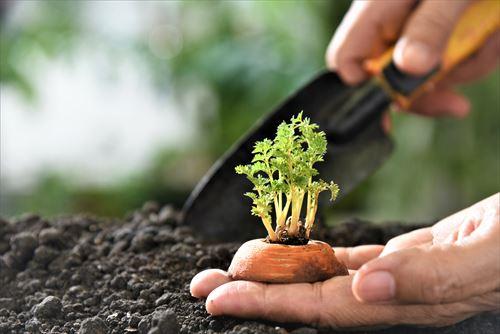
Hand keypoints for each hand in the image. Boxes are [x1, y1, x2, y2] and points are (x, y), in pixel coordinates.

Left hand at [190, 193, 499, 327]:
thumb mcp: (492, 255)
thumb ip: (434, 276)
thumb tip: (370, 287)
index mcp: (412, 303)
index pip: (325, 309)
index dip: (271, 305)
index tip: (222, 300)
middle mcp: (397, 298)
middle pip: (313, 299)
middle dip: (256, 294)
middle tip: (205, 287)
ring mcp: (399, 279)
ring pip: (326, 279)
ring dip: (278, 274)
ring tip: (234, 269)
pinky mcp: (406, 257)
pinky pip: (350, 261)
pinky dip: (318, 257)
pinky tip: (294, 255)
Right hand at [325, 0, 499, 117]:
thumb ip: (429, 26)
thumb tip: (409, 67)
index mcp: (376, 10)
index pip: (346, 60)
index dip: (363, 89)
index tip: (395, 105)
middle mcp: (390, 24)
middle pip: (388, 79)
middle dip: (428, 90)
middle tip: (456, 105)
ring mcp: (415, 30)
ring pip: (426, 74)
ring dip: (464, 68)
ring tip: (489, 35)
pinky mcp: (439, 34)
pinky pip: (451, 62)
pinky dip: (476, 56)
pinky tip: (491, 34)